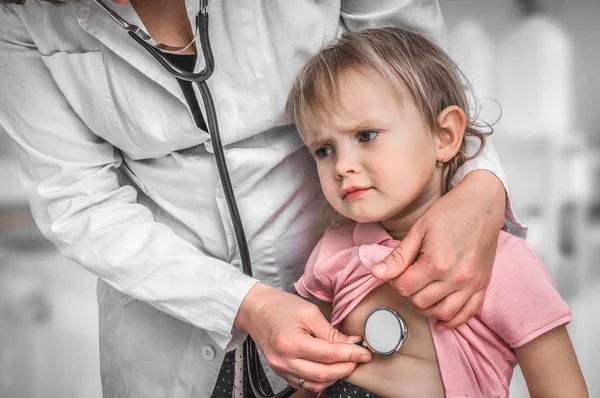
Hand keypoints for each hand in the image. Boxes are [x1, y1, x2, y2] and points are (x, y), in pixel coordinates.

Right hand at [234, 283, 371, 392]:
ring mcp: (281, 368)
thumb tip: (352, 344)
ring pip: (315, 384)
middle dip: (346, 368)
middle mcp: (284, 360)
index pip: (328, 355)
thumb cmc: (280, 306)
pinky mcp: (280, 372)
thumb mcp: (309, 312)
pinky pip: (305, 384)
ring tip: (346, 363)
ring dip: (335, 377)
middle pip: (323, 374)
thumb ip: (331, 332)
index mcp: (291, 342)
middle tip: (358, 359)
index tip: (364, 353)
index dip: (350, 355)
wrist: (256, 310)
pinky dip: (321, 380)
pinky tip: (330, 369)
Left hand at [370, 170, 504, 327]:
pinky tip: (441, 318)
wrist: (482, 202)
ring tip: (422, 293)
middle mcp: (455, 278)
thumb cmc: (449, 212)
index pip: (404, 287)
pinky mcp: (483, 285)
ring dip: (427, 307)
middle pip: (421, 301)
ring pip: (442, 312)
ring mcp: (472, 284)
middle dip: (409, 292)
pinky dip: (453, 319)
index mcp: (436, 263)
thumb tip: (375, 274)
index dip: (394, 280)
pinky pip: (468, 313)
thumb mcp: (418, 230)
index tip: (397, 270)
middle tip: (409, 277)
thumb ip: (397, 257)